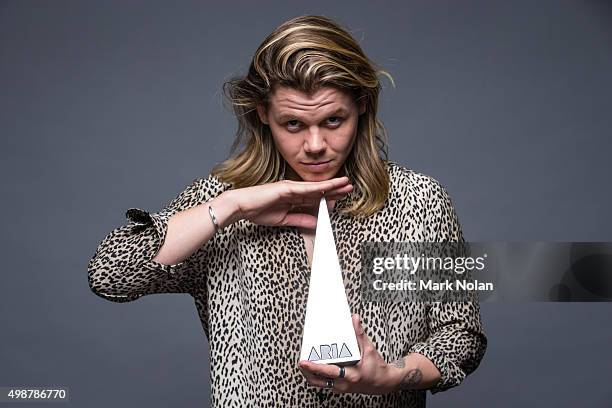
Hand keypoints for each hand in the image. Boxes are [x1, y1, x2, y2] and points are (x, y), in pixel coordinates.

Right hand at [224, 176, 352, 228]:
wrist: (241, 206)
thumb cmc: (258, 211)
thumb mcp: (284, 220)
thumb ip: (300, 219)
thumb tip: (315, 223)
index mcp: (292, 197)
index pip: (314, 198)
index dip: (329, 197)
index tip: (341, 198)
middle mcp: (293, 190)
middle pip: (318, 190)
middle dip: (334, 189)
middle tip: (350, 188)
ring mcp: (290, 187)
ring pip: (315, 187)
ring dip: (331, 186)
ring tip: (345, 184)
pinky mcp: (285, 187)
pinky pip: (305, 189)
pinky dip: (318, 188)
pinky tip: (329, 188)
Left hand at [298, 314, 397, 394]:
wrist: (383, 383)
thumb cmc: (377, 368)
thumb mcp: (369, 349)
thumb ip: (359, 334)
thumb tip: (355, 319)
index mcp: (350, 375)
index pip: (327, 372)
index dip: (313, 367)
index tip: (303, 361)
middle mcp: (343, 384)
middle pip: (317, 381)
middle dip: (306, 372)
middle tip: (300, 362)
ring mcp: (340, 388)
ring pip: (319, 384)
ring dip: (310, 375)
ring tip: (305, 364)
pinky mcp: (340, 388)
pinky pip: (325, 384)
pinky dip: (318, 376)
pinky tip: (316, 367)